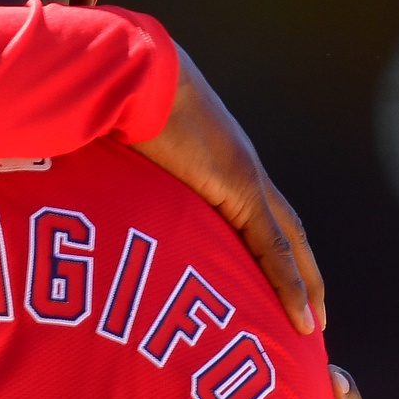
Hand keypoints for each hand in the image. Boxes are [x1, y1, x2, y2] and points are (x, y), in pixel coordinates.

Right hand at [131, 46, 324, 335]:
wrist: (132, 72)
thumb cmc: (116, 98)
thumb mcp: (122, 144)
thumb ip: (120, 170)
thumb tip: (87, 184)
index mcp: (217, 156)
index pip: (254, 210)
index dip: (268, 246)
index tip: (271, 281)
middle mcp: (241, 168)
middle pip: (287, 231)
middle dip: (301, 272)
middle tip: (310, 315)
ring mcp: (246, 177)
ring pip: (290, 245)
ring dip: (306, 286)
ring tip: (311, 326)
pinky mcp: (241, 188)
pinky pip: (275, 249)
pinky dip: (292, 286)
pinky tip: (303, 320)